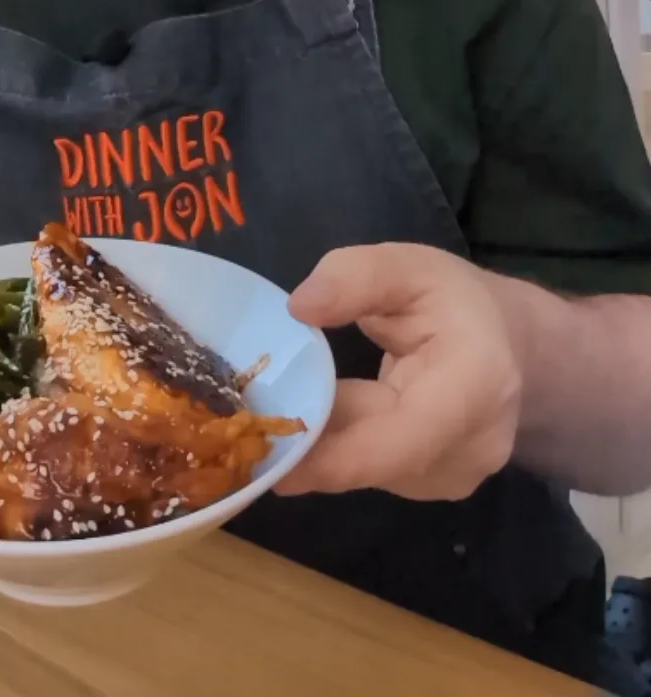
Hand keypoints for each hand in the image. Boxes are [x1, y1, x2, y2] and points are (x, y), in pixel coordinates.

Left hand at [279, 244, 522, 501]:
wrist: (508, 344)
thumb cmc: (454, 301)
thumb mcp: (408, 266)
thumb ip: (355, 277)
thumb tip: (300, 306)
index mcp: (475, 386)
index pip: (405, 439)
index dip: (339, 456)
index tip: (275, 461)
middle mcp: (472, 446)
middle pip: (377, 460)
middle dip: (310, 446)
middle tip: (242, 430)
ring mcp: (456, 476)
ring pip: (369, 469)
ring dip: (322, 444)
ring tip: (277, 410)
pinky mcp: (433, 486)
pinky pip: (373, 470)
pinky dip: (339, 448)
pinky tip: (316, 417)